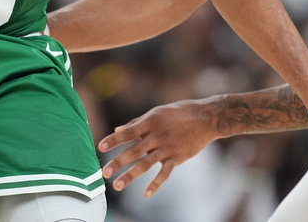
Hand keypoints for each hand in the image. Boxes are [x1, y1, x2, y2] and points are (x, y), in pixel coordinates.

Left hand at [97, 99, 216, 197]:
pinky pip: (164, 173)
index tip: (101, 147)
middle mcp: (157, 135)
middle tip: (103, 172)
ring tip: (117, 185)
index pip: (128, 132)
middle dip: (118, 162)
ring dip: (130, 175)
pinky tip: (145, 194)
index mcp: (150, 122)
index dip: (114, 139)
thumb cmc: (179, 113)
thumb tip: (118, 129)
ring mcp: (167, 148)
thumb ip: (137, 123)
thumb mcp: (157, 113)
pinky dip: (155, 184)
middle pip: (134, 151)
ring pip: (146, 164)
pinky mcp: (177, 158)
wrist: (206, 118)